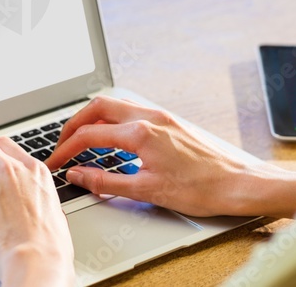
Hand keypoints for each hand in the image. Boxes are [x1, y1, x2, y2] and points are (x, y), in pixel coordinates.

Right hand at [46, 96, 295, 217]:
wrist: (239, 183)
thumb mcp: (146, 191)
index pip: (90, 135)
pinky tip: (115, 139)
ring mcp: (163, 116)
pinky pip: (134, 111)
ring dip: (96, 118)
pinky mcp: (173, 121)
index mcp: (141, 132)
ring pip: (118, 105)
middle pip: (99, 108)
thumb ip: (106, 181)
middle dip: (75, 123)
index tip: (56, 162)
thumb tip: (79, 175)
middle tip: (63, 143)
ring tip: (83, 138)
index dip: (66, 149)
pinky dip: (115, 120)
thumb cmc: (201, 188)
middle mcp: (151, 116)